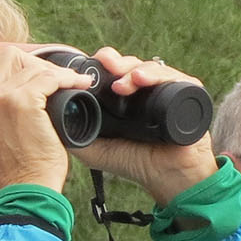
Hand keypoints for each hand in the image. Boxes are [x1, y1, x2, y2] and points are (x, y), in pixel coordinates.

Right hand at [0, 47, 76, 193]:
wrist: (27, 187)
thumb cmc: (20, 165)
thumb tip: (18, 84)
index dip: (17, 64)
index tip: (38, 76)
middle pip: (7, 55)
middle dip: (35, 63)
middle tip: (56, 79)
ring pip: (30, 65)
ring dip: (55, 72)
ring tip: (73, 82)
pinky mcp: (21, 102)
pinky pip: (49, 77)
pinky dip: (68, 78)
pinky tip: (79, 84)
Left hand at [70, 48, 218, 203]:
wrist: (169, 179)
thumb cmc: (138, 164)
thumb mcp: (97, 150)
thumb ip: (74, 135)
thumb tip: (50, 119)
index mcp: (128, 99)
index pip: (115, 71)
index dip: (104, 64)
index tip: (92, 64)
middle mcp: (148, 92)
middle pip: (132, 64)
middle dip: (116, 62)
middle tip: (105, 64)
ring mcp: (169, 92)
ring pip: (151, 67)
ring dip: (134, 70)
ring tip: (123, 82)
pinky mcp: (189, 95)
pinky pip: (175, 77)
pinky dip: (158, 76)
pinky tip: (143, 80)